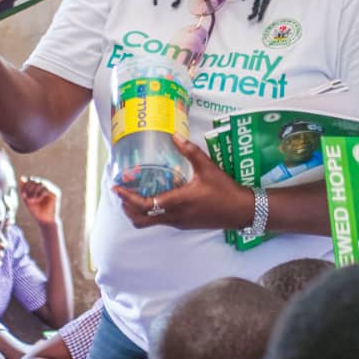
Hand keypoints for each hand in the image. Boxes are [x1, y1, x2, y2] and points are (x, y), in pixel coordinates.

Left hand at [19, 175, 61, 225]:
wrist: (44, 220)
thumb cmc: (36, 210)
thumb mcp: (27, 198)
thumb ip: (24, 188)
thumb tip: (22, 177)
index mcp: (40, 187)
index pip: (31, 180)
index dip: (26, 186)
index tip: (23, 195)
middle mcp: (46, 187)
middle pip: (36, 180)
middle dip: (30, 188)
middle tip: (27, 198)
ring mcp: (51, 189)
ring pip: (41, 183)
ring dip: (34, 191)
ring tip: (32, 200)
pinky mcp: (56, 193)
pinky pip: (47, 188)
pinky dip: (40, 193)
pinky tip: (38, 199)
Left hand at [112, 135, 254, 230]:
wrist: (242, 211)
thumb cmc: (225, 190)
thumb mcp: (208, 167)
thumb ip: (190, 151)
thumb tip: (174, 135)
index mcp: (177, 202)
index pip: (145, 205)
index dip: (127, 198)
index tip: (116, 188)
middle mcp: (174, 216)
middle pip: (141, 219)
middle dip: (127, 207)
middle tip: (122, 192)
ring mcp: (178, 222)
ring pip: (149, 222)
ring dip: (137, 211)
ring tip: (134, 194)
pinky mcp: (184, 224)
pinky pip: (160, 221)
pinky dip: (150, 211)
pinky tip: (154, 196)